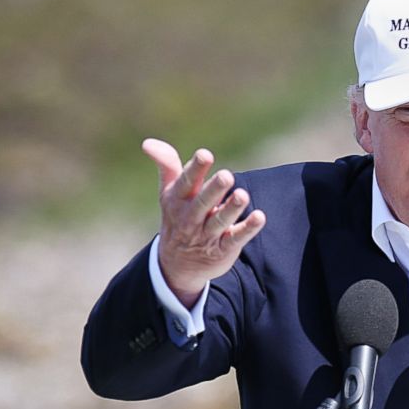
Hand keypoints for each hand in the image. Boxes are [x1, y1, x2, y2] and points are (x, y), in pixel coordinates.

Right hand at [142, 138, 265, 307]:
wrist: (176, 265)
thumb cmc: (178, 216)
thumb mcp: (169, 192)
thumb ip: (166, 165)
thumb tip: (148, 142)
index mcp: (178, 200)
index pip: (186, 183)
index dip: (196, 169)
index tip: (205, 154)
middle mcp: (191, 217)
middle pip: (203, 202)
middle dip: (214, 189)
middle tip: (226, 175)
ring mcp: (207, 234)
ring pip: (220, 221)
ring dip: (232, 208)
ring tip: (243, 195)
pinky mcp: (222, 249)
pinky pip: (235, 239)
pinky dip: (248, 229)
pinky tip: (259, 217)